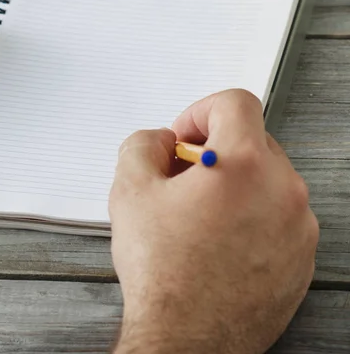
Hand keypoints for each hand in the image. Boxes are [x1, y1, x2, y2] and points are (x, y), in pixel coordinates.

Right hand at [109, 89, 318, 353]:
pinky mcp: (301, 257)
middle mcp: (283, 191)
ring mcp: (299, 227)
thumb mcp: (130, 188)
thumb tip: (161, 141)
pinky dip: (249, 213)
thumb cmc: (163, 272)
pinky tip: (216, 238)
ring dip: (232, 182)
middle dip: (213, 148)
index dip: (200, 110)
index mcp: (244, 164)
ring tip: (197, 212)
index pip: (235, 102)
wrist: (186, 340)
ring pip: (266, 178)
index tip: (184, 136)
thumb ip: (143, 143)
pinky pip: (278, 214)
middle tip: (181, 176)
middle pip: (252, 139)